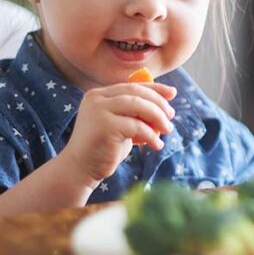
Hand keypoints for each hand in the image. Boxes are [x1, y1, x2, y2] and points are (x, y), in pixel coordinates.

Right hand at [60, 82, 176, 187]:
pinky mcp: (105, 126)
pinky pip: (137, 126)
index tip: (172, 93)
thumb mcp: (121, 124)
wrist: (81, 168)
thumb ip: (135, 112)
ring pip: (139, 106)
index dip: (155, 88)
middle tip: (171, 116)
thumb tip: (166, 99)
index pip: (133, 86)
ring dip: (158, 118)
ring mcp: (99, 110)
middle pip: (137, 93)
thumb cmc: (104, 147)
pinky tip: (156, 145)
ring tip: (167, 130)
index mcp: (99, 94)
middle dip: (158, 104)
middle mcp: (97, 98)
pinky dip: (151, 135)